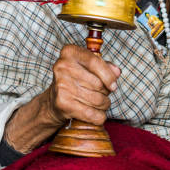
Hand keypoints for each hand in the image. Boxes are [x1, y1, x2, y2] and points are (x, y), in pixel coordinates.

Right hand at [4, 44, 119, 152]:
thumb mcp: (88, 67)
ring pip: (97, 100)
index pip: (95, 62)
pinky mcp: (62, 103)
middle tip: (103, 94)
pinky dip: (99, 117)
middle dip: (106, 92)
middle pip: (98, 83)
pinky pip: (91, 114)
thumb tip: (117, 72)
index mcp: (69, 52)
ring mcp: (61, 85)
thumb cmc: (75, 80)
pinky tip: (97, 114)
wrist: (53, 101)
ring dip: (104, 104)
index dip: (108, 75)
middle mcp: (63, 66)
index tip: (114, 85)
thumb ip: (105, 66)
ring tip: (100, 103)